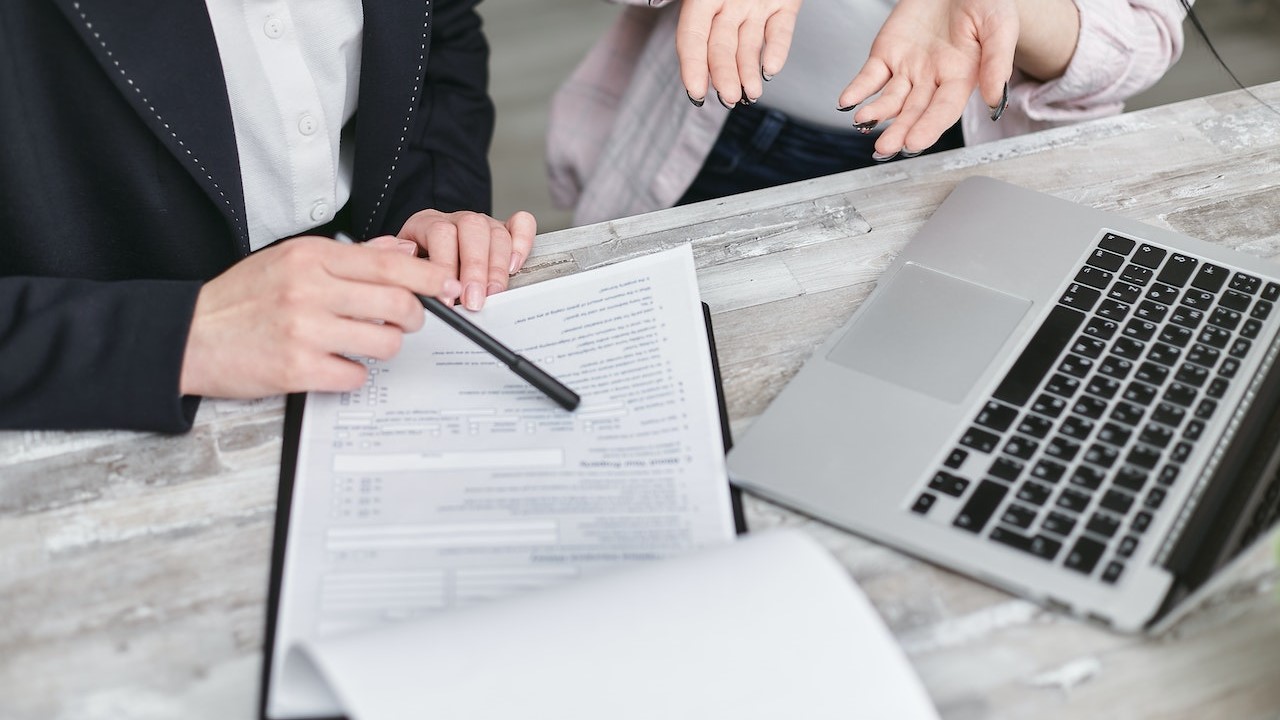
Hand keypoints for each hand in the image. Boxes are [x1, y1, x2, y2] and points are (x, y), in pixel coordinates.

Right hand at [179, 236, 461, 398]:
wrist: (188, 336)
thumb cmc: (242, 298)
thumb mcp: (290, 260)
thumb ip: (350, 256)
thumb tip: (402, 251)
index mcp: (311, 256)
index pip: (389, 264)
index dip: (428, 277)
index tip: (446, 285)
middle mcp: (309, 289)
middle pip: (398, 304)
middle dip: (414, 317)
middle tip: (406, 322)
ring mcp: (304, 330)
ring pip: (384, 342)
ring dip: (384, 347)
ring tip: (364, 343)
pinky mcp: (297, 369)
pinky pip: (356, 375)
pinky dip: (353, 373)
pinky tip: (335, 364)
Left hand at [396, 209, 536, 310]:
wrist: (424, 254)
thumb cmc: (415, 266)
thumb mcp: (402, 267)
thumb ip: (405, 270)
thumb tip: (416, 281)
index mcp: (427, 223)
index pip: (440, 234)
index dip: (444, 266)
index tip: (446, 298)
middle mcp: (457, 220)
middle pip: (472, 230)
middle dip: (475, 269)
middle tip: (473, 301)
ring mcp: (483, 223)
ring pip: (496, 233)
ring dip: (497, 268)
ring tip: (492, 294)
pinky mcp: (504, 229)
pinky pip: (521, 224)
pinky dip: (522, 243)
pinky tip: (515, 266)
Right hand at [676, 0, 801, 107]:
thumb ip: (699, 9)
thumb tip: (692, 35)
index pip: (693, 36)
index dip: (692, 65)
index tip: (696, 91)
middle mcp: (729, 4)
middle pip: (722, 47)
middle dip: (724, 75)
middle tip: (729, 97)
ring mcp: (756, 6)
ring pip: (749, 45)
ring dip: (748, 72)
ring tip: (752, 93)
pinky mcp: (784, 5)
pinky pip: (780, 31)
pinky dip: (778, 51)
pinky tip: (770, 69)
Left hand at [837, 0, 1017, 157]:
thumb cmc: (985, 2)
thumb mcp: (999, 25)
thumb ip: (997, 61)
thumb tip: (993, 100)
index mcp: (961, 78)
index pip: (944, 110)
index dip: (929, 127)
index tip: (914, 143)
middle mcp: (932, 79)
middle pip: (914, 112)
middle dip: (899, 131)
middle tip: (886, 148)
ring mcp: (907, 69)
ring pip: (890, 99)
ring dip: (876, 114)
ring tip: (863, 121)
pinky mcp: (886, 54)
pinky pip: (869, 78)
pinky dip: (857, 90)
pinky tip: (847, 102)